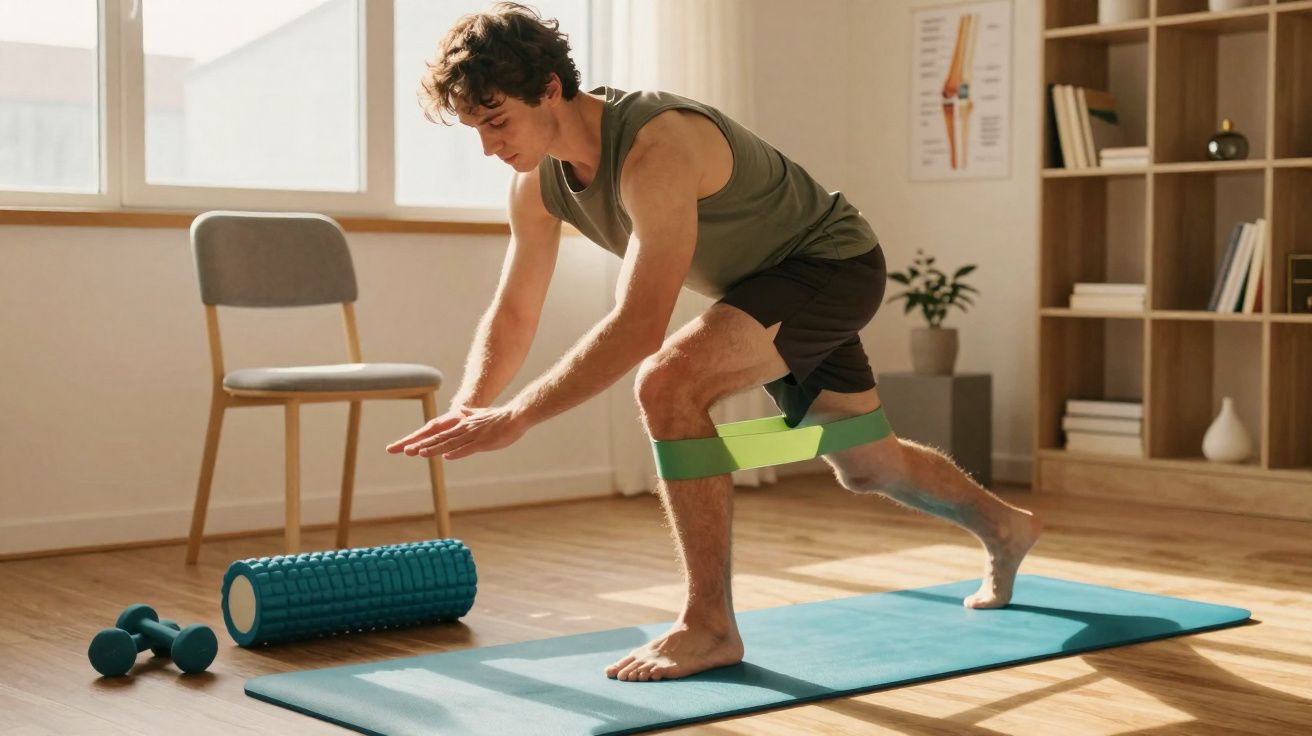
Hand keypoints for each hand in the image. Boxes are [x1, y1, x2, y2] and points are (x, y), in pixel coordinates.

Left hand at [385, 403, 528, 459]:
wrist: (516, 415)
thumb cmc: (500, 417)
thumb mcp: (481, 414)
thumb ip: (470, 413)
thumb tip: (461, 409)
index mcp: (462, 424)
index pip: (439, 433)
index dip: (423, 440)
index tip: (409, 445)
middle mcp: (464, 429)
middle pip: (439, 438)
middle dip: (421, 445)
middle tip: (404, 451)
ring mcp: (473, 435)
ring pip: (450, 443)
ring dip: (434, 449)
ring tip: (420, 453)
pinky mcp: (483, 442)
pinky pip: (467, 448)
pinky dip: (456, 452)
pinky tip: (446, 457)